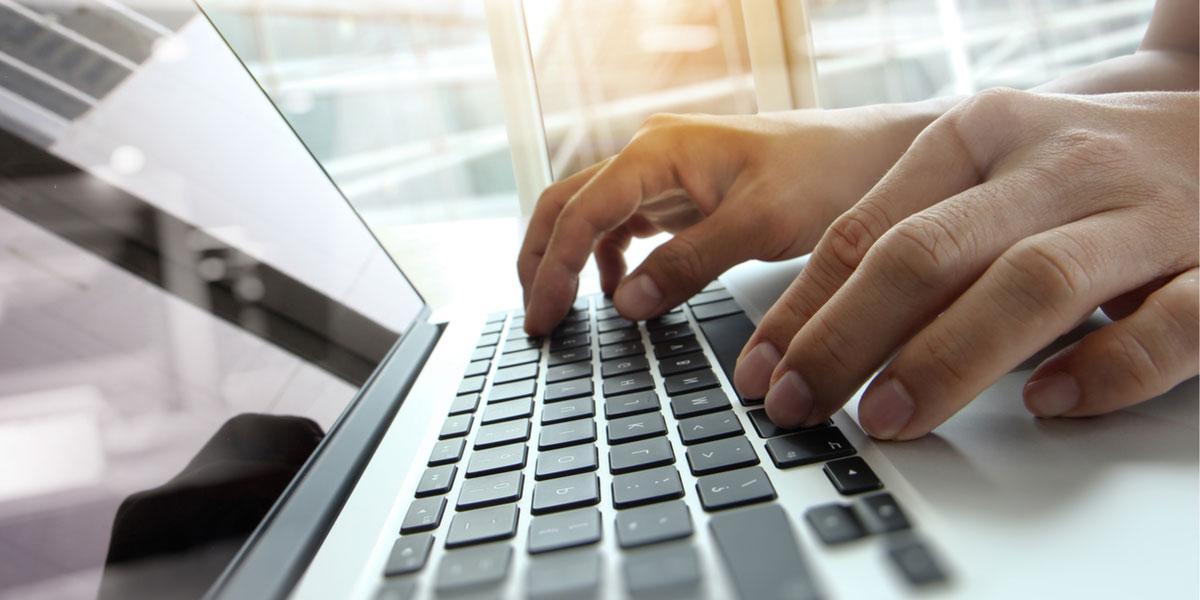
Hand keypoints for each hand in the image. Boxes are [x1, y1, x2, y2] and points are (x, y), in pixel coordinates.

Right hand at [518, 107, 940, 334]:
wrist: (875, 157)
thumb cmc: (828, 173)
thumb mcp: (760, 224)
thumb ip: (690, 262)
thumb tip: (626, 304)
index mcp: (659, 150)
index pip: (580, 211)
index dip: (551, 268)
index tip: (543, 318)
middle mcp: (652, 155)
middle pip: (566, 205)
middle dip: (540, 260)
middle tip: (537, 320)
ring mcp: (664, 175)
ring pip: (590, 216)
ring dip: (568, 261)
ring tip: (563, 312)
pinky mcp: (683, 195)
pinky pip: (625, 226)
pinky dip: (609, 261)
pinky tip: (620, 293)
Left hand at [734, 89, 1198, 438]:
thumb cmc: (1084, 166)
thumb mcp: (989, 170)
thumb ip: (913, 234)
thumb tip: (812, 332)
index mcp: (982, 134)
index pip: (867, 228)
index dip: (804, 308)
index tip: (761, 373)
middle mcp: (1054, 165)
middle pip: (929, 252)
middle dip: (848, 336)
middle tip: (800, 406)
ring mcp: (1142, 213)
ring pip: (1032, 283)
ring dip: (948, 358)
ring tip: (888, 418)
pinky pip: (1168, 324)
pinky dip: (1105, 368)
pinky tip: (1047, 402)